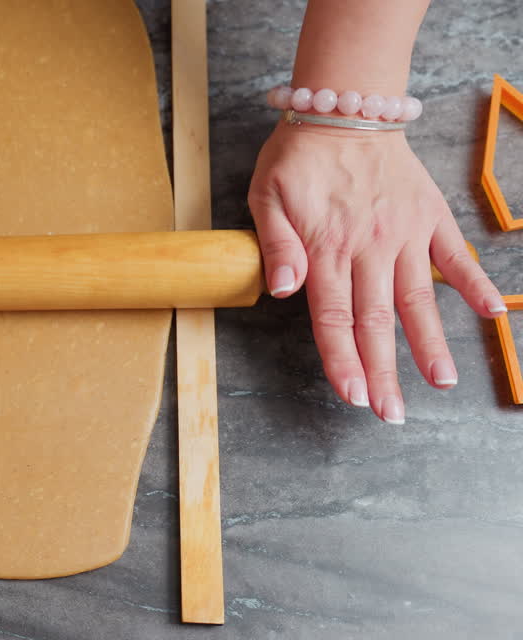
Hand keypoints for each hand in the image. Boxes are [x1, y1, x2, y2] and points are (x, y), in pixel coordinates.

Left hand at [248, 123, 505, 423]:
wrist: (345, 108)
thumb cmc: (296, 158)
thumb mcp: (265, 197)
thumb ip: (275, 247)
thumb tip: (282, 292)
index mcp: (325, 249)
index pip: (333, 317)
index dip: (342, 359)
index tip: (353, 395)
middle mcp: (368, 248)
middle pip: (375, 321)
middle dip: (382, 371)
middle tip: (390, 414)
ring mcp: (403, 234)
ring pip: (417, 298)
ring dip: (429, 343)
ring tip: (442, 383)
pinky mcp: (429, 218)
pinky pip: (455, 255)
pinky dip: (474, 283)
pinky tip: (490, 315)